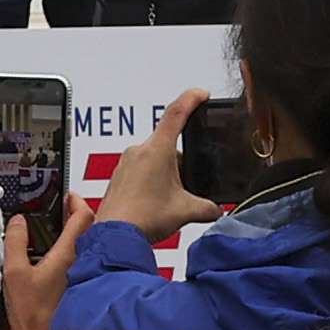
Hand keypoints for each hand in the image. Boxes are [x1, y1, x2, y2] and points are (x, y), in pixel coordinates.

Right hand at [0, 184, 87, 329]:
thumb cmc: (34, 315)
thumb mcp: (15, 275)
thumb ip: (15, 243)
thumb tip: (18, 220)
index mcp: (68, 253)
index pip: (83, 215)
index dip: (75, 200)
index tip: (64, 193)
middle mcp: (81, 261)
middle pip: (85, 228)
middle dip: (71, 216)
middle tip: (54, 209)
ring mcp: (83, 275)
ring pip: (83, 245)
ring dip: (70, 234)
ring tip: (48, 231)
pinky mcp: (80, 287)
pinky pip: (79, 260)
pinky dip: (68, 251)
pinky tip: (50, 257)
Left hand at [86, 90, 218, 242]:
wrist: (114, 236)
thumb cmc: (142, 218)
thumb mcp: (184, 211)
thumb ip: (206, 208)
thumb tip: (215, 209)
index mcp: (158, 149)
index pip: (177, 112)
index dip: (191, 99)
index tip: (201, 93)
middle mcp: (139, 151)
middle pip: (168, 143)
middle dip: (181, 160)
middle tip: (188, 183)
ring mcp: (126, 163)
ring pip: (153, 158)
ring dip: (165, 172)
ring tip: (170, 199)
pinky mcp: (118, 177)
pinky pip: (139, 171)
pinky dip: (151, 181)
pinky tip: (155, 203)